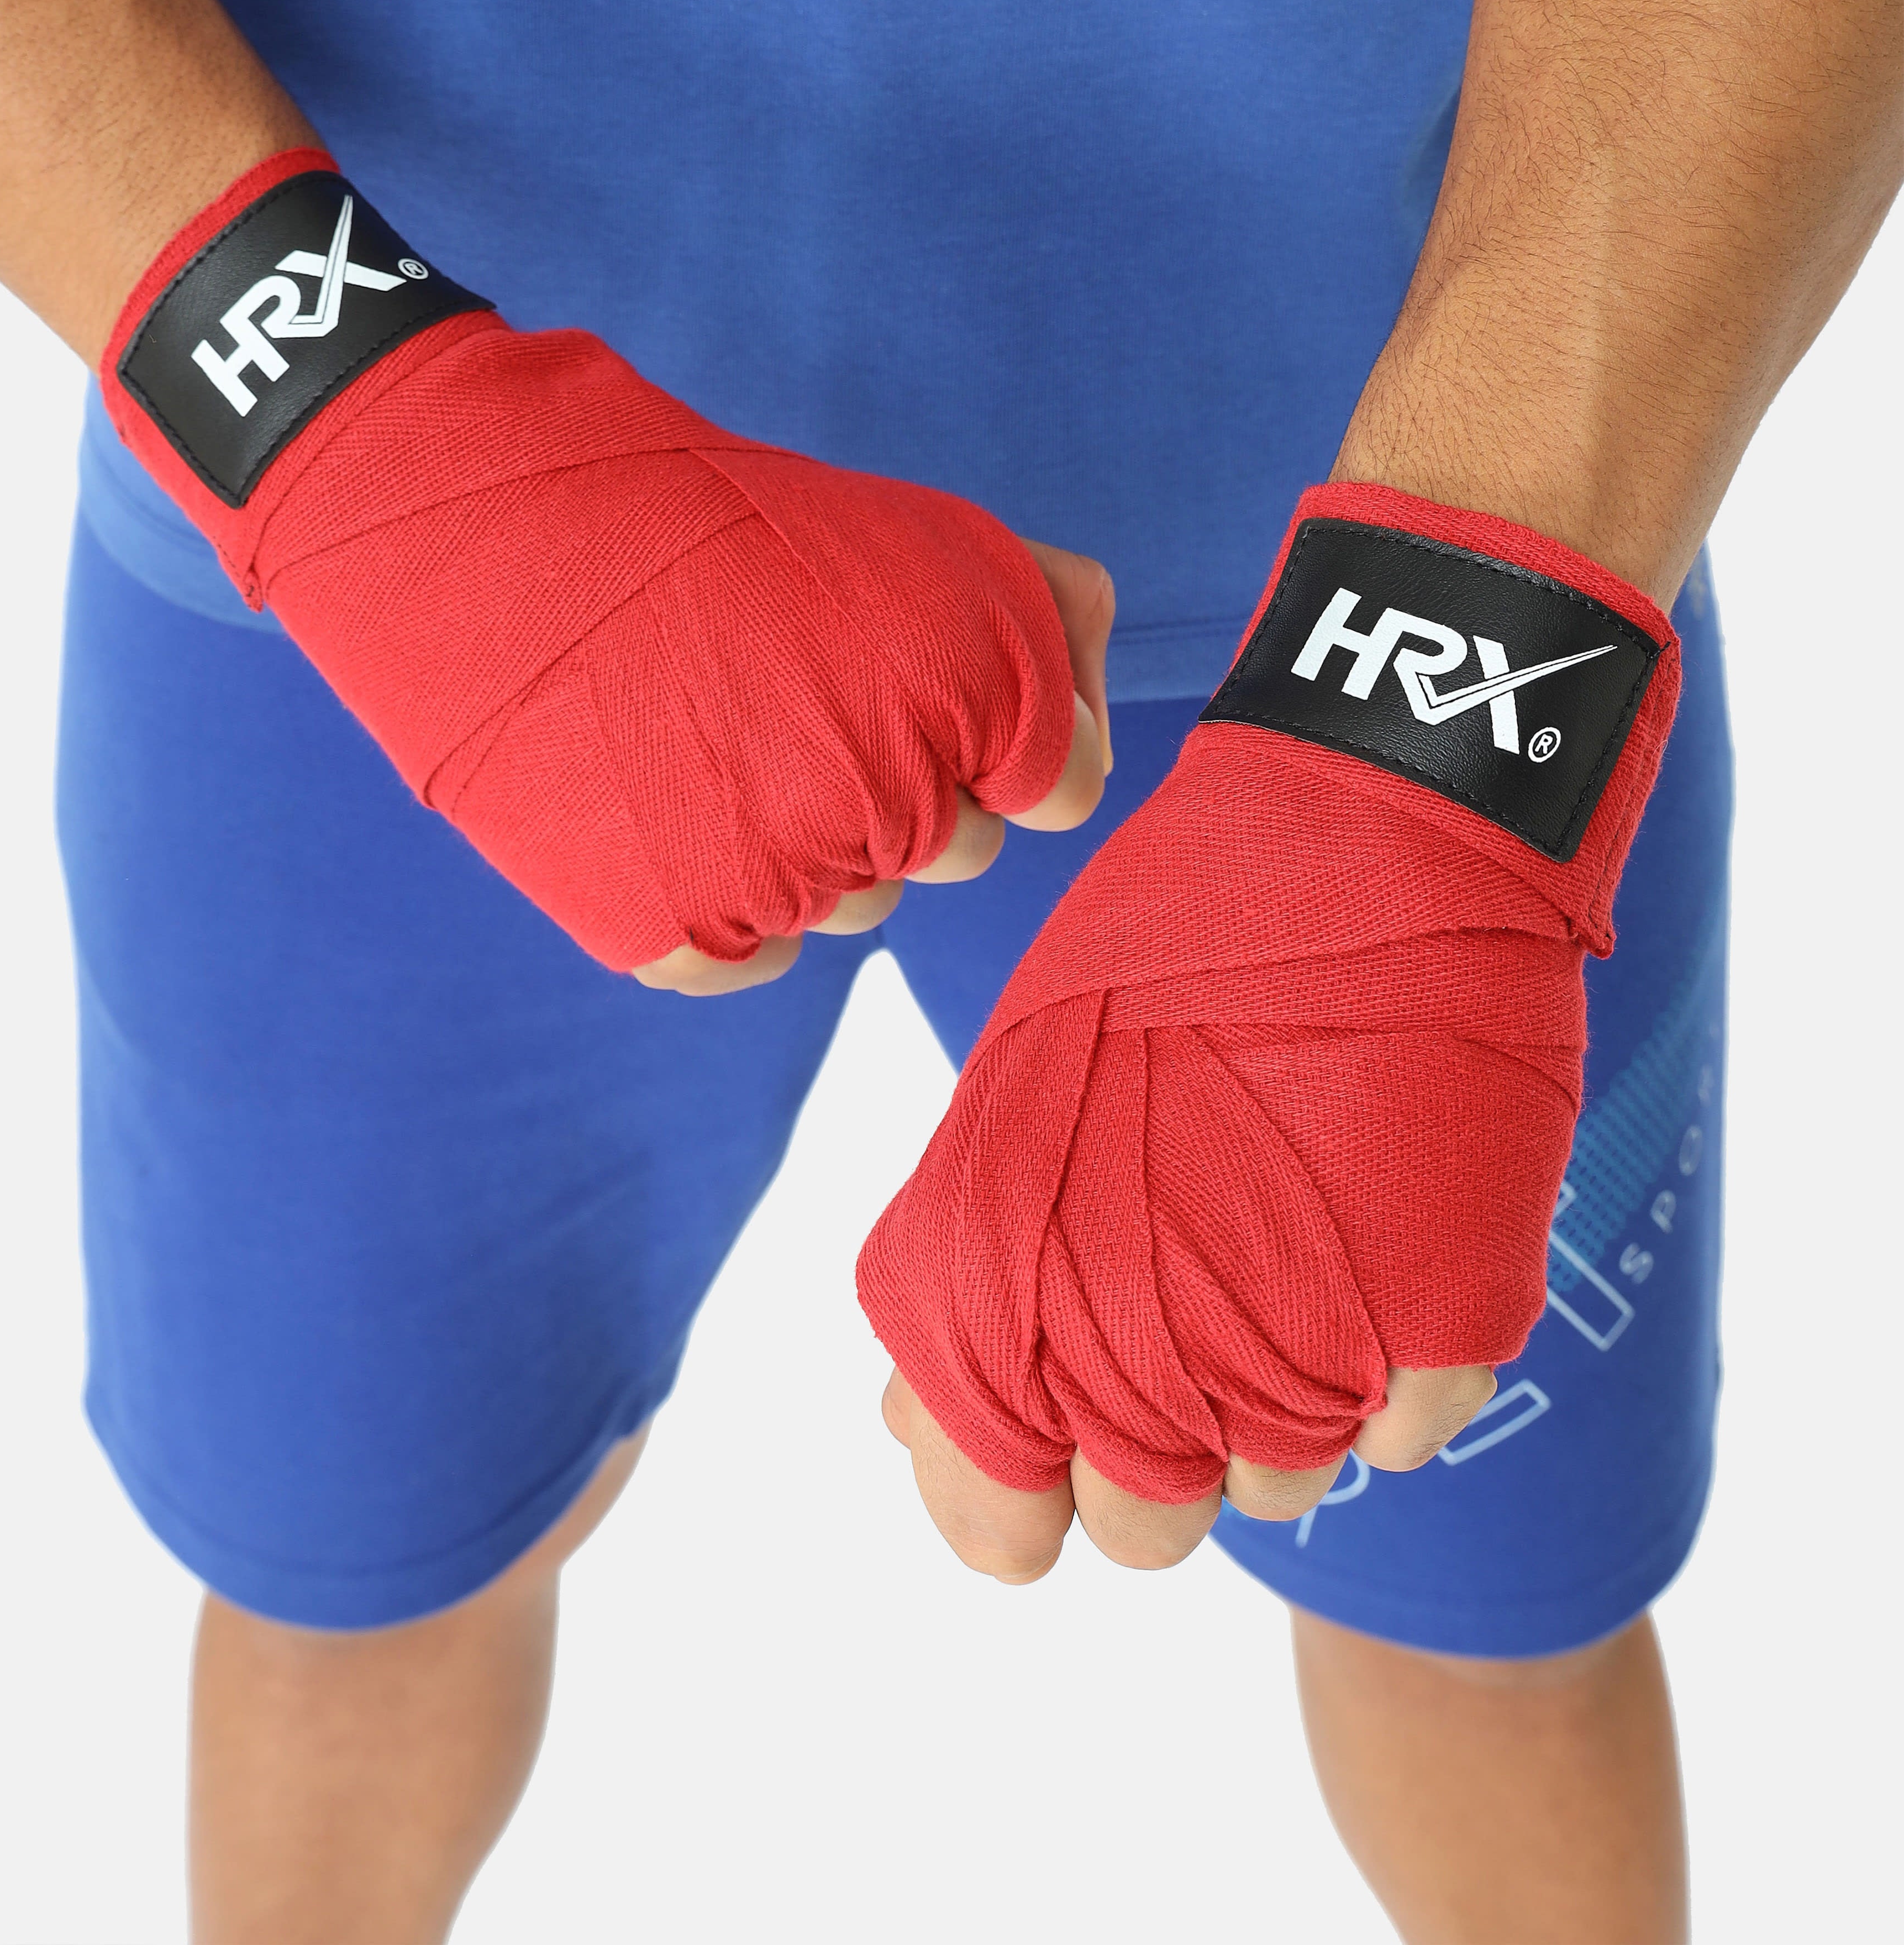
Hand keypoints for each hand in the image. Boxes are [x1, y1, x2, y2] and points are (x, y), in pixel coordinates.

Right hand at [640, 534, 1112, 994]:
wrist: (532, 549)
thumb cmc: (751, 534)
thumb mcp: (937, 533)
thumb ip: (1059, 612)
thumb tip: (1091, 729)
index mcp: (977, 694)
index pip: (1061, 791)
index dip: (1000, 738)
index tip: (919, 686)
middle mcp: (894, 799)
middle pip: (960, 851)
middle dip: (910, 782)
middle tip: (804, 698)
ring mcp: (785, 877)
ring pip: (861, 906)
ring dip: (818, 839)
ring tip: (734, 738)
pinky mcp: (682, 931)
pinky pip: (761, 957)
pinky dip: (731, 900)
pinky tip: (687, 809)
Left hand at [858, 484, 1679, 1575]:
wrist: (1370, 826)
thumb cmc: (1178, 943)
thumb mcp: (1032, 1085)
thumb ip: (972, 1256)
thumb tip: (903, 1421)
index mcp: (1026, 1288)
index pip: (996, 1523)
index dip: (1007, 1511)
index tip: (1037, 1460)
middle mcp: (1161, 1342)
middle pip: (1148, 1532)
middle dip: (1152, 1463)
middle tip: (1175, 1328)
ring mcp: (1316, 1338)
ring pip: (1279, 1487)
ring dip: (1272, 1400)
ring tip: (1277, 1254)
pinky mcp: (1455, 1309)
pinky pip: (1406, 1428)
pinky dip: (1385, 1361)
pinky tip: (1364, 1239)